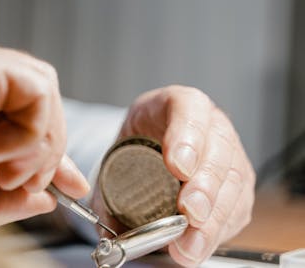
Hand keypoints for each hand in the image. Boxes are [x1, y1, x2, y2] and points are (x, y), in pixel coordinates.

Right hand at [0, 39, 89, 227]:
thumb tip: (43, 198)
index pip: (14, 107)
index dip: (43, 146)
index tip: (63, 186)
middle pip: (32, 93)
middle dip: (48, 144)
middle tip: (31, 185)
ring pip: (39, 86)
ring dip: (37, 141)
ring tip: (5, 174)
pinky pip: (33, 88)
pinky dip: (28, 130)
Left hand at [110, 85, 255, 265]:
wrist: (151, 146)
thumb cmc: (137, 144)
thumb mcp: (118, 150)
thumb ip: (108, 184)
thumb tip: (107, 227)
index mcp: (177, 103)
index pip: (189, 108)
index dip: (187, 137)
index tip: (178, 166)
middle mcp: (211, 124)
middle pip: (218, 150)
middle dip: (204, 187)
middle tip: (189, 213)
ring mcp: (230, 153)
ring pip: (233, 181)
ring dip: (214, 217)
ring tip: (192, 241)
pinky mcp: (238, 184)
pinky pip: (238, 206)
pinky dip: (220, 229)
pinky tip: (202, 243)